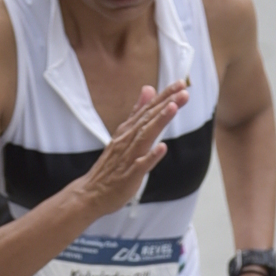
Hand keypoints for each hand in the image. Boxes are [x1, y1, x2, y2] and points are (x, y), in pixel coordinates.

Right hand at [75, 79, 188, 215]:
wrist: (92, 192)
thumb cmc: (111, 165)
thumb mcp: (124, 134)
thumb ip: (137, 112)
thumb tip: (148, 89)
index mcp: (128, 130)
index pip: (148, 109)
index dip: (164, 96)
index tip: (180, 83)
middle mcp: (128, 140)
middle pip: (148, 118)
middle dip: (166, 103)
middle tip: (183, 90)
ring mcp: (128, 157)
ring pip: (145, 136)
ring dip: (159, 121)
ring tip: (173, 107)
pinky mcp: (129, 175)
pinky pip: (141, 165)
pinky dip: (151, 156)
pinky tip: (162, 148)